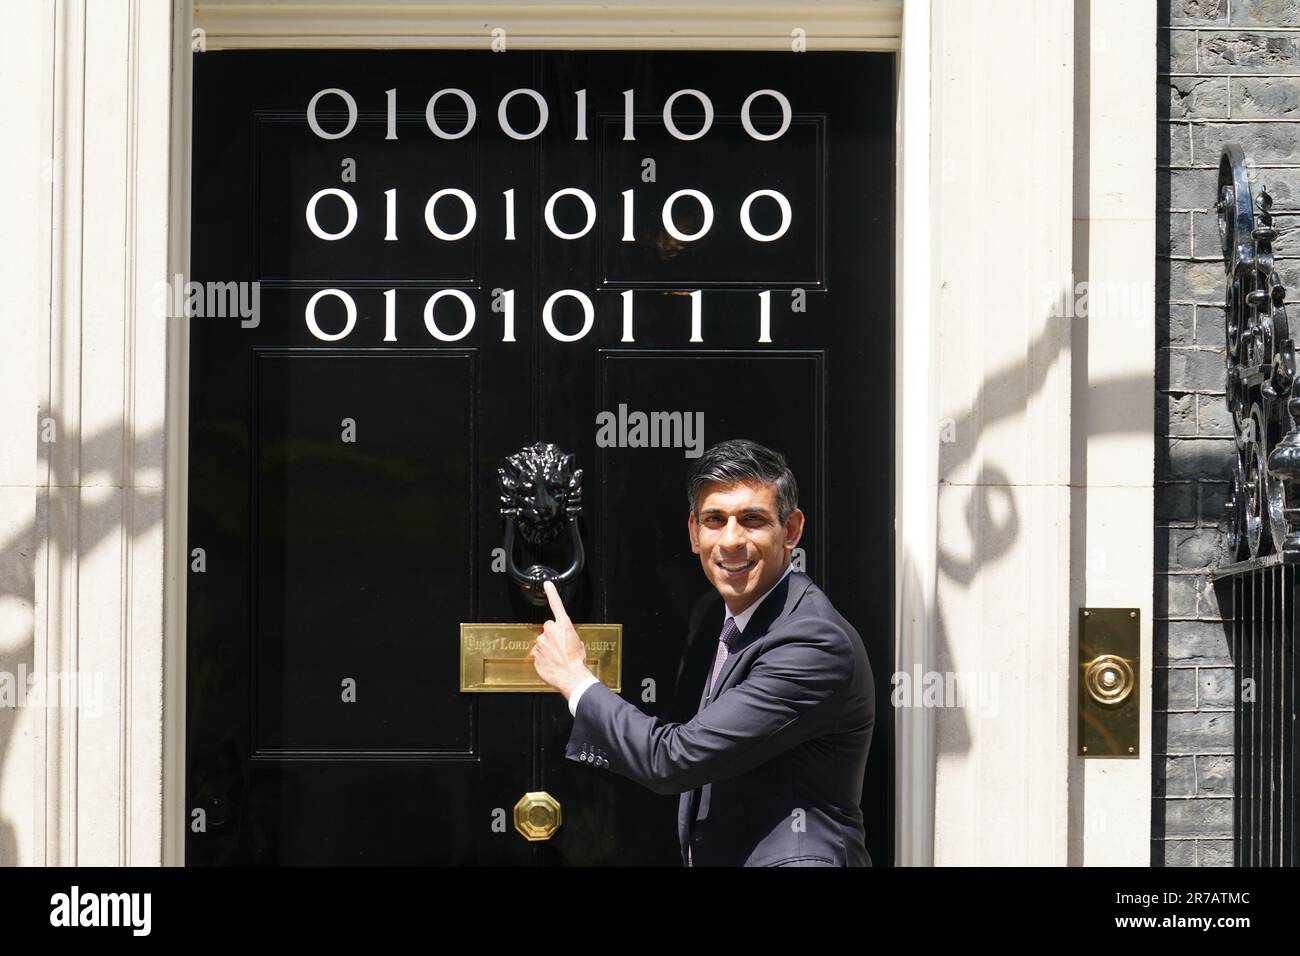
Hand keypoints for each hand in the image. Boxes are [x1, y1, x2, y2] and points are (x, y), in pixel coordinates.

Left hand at [531, 580, 593, 699]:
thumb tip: (565, 639)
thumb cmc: (577, 662)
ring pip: (542, 641)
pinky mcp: (535, 654)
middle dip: (552, 635)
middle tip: (559, 646)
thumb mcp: (578, 644)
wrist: (571, 677)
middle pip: (548, 627)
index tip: (547, 584)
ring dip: (547, 647)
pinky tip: (551, 663)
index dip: (551, 593)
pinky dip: (543, 657)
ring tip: (556, 657)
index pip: (557, 605)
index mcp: (564, 626)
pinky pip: (538, 653)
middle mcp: (550, 631)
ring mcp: (541, 642)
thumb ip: (568, 636)